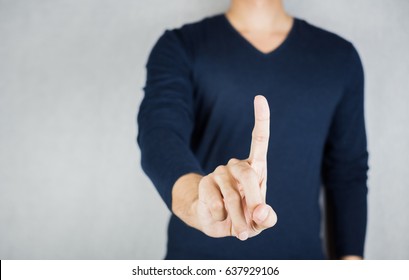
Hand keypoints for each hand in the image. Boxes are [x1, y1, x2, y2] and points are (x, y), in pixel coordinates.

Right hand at [196, 95, 276, 239]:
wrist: (215, 223)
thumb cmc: (244, 219)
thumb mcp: (259, 223)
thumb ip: (267, 219)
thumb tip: (261, 211)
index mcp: (256, 169)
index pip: (259, 140)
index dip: (261, 119)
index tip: (260, 98)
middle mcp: (237, 166)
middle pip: (249, 175)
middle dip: (255, 201)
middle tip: (255, 220)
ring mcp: (220, 173)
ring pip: (232, 195)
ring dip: (238, 218)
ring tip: (240, 231)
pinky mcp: (206, 183)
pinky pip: (215, 202)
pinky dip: (221, 218)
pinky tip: (220, 218)